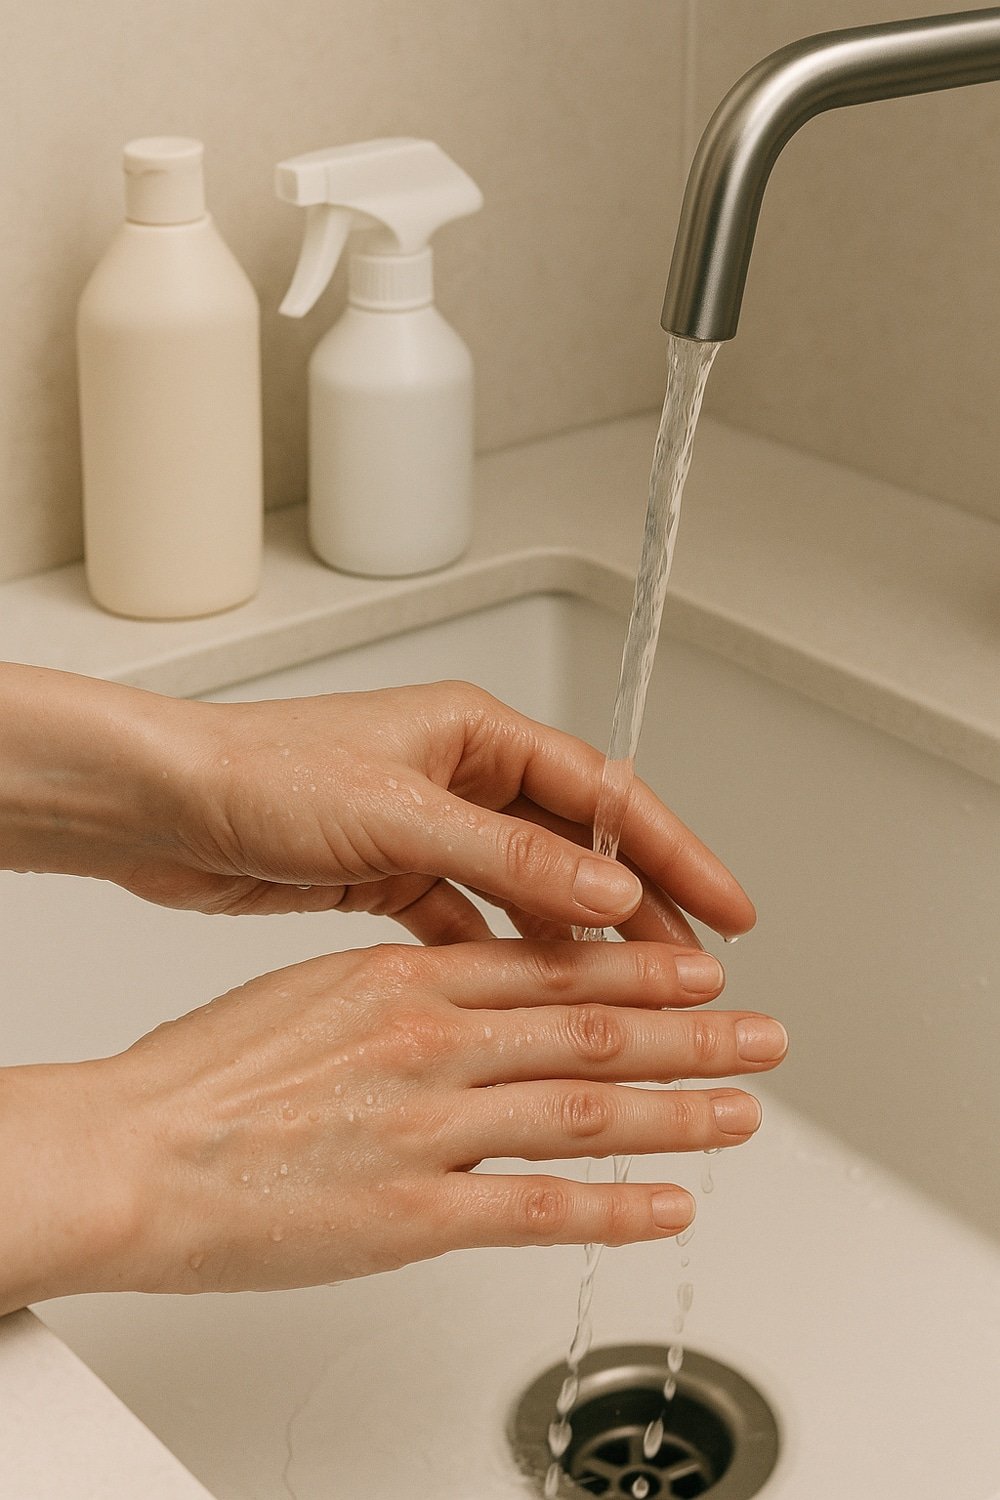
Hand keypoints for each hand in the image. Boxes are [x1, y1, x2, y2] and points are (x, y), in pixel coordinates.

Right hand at [0, 940, 785, 1306]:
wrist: (133, 1150)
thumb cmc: (204, 1074)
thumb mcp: (313, 989)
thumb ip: (401, 989)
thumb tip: (462, 988)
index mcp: (406, 979)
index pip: (554, 966)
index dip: (640, 971)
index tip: (697, 972)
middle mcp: (433, 1041)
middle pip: (595, 1031)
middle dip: (694, 1034)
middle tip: (762, 1034)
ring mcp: (431, 1126)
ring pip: (589, 1111)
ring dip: (681, 1111)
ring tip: (745, 1112)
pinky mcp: (415, 1213)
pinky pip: (542, 1210)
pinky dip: (619, 1209)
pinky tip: (672, 1208)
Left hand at [133, 678, 755, 944]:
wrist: (157, 805)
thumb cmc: (258, 774)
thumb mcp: (399, 814)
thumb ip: (509, 856)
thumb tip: (609, 889)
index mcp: (474, 732)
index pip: (604, 794)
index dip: (676, 852)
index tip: (727, 907)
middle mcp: (458, 773)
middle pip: (576, 845)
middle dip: (639, 903)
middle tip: (694, 967)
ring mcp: (425, 825)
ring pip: (526, 889)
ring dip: (573, 939)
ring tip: (624, 995)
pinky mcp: (389, 872)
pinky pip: (468, 918)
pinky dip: (500, 953)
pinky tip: (529, 995)